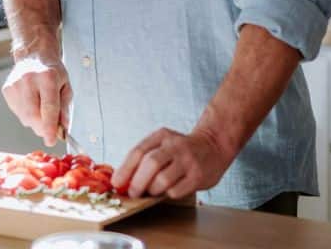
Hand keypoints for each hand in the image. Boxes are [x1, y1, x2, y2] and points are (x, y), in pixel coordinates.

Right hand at [1, 55, 72, 145]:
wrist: (34, 56)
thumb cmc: (52, 72)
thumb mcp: (66, 87)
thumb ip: (65, 108)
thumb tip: (62, 128)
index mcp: (47, 77)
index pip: (49, 108)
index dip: (50, 128)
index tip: (51, 140)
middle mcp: (29, 79)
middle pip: (33, 116)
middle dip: (42, 128)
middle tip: (48, 130)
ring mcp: (15, 84)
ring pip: (24, 117)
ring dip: (34, 122)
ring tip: (40, 108)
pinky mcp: (7, 90)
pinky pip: (17, 112)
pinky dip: (26, 115)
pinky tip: (31, 103)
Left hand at [111, 127, 232, 199]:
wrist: (214, 145)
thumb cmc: (182, 148)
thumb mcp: (163, 143)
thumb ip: (145, 156)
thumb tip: (123, 178)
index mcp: (162, 136)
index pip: (138, 151)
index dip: (125, 169)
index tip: (117, 183)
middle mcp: (175, 146)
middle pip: (150, 164)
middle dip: (137, 182)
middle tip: (133, 192)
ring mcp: (188, 161)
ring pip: (163, 180)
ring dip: (153, 190)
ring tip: (152, 191)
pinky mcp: (198, 176)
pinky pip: (176, 191)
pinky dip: (167, 194)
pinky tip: (169, 190)